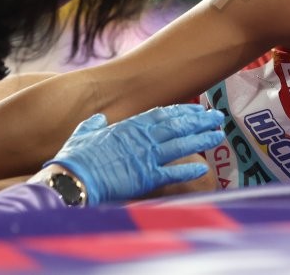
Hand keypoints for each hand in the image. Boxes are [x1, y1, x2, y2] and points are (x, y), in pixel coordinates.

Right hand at [45, 104, 223, 204]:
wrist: (71, 179)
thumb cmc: (75, 158)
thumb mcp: (83, 134)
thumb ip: (94, 125)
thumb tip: (99, 119)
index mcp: (129, 126)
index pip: (163, 114)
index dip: (183, 111)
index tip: (198, 109)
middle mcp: (143, 139)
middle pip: (178, 126)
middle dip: (200, 121)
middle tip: (217, 117)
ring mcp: (146, 157)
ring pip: (181, 145)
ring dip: (202, 140)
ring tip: (218, 136)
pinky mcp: (146, 178)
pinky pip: (173, 173)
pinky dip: (189, 170)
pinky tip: (203, 168)